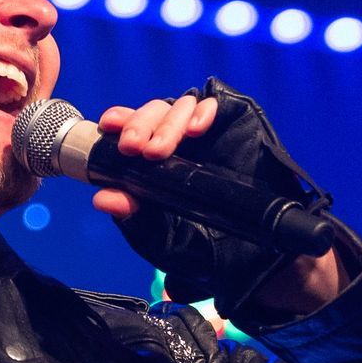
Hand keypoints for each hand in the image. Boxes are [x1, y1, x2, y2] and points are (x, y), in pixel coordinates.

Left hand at [94, 81, 342, 324]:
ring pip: (182, 104)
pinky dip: (204, 110)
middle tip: (134, 147)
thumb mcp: (163, 239)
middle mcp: (180, 142)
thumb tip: (103, 198)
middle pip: (154, 111)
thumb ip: (135, 218)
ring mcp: (210, 132)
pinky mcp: (238, 126)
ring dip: (168, 121)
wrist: (258, 259)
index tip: (108, 127)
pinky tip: (197, 129)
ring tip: (160, 150)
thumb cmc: (206, 248)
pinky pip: (218, 103)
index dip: (120, 120)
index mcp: (155, 163)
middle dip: (140, 124)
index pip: (133, 129)